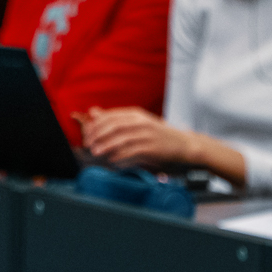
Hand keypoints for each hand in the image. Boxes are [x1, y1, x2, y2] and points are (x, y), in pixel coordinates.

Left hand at [77, 107, 195, 166]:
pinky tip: (112, 160)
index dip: (96, 125)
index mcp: (136, 114)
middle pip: (114, 125)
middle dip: (98, 135)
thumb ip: (116, 119)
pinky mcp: (152, 147)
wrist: (184, 144)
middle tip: (88, 144)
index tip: (86, 134)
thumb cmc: (158, 135)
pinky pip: (133, 151)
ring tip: (96, 152)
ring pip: (122, 138)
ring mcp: (147, 134)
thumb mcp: (138, 123)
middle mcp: (141, 122)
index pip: (111, 116)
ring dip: (106, 145)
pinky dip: (120, 155)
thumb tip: (94, 112)